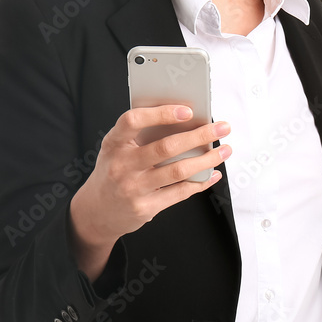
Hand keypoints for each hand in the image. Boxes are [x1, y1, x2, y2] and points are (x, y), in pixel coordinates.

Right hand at [68, 105, 229, 279]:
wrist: (96, 211)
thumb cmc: (114, 171)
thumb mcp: (117, 149)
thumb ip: (141, 135)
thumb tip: (185, 120)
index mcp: (113, 143)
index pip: (133, 121)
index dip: (161, 113)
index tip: (188, 110)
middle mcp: (121, 165)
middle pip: (166, 147)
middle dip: (199, 136)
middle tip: (222, 127)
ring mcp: (133, 188)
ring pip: (178, 171)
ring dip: (207, 160)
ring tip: (224, 150)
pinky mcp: (145, 208)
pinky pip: (180, 193)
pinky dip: (200, 182)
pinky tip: (212, 174)